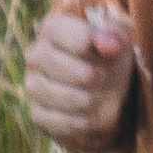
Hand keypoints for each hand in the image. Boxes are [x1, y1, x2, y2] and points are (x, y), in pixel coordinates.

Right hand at [25, 0, 136, 152]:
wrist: (99, 90)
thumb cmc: (107, 56)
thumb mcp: (119, 36)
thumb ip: (116, 32)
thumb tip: (109, 45)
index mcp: (52, 29)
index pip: (71, 35)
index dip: (94, 45)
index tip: (113, 50)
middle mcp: (36, 56)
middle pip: (81, 73)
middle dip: (101, 78)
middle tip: (104, 76)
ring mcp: (32, 86)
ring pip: (76, 100)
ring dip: (97, 101)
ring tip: (99, 94)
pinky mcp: (37, 115)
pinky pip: (68, 123)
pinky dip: (87, 121)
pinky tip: (90, 112)